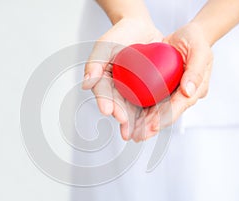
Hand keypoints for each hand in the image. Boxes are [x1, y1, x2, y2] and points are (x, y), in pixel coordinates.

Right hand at [82, 18, 162, 139]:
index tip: (108, 110)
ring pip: (132, 107)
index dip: (106, 102)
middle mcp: (116, 87)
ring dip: (134, 121)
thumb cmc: (121, 34)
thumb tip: (87, 82)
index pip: (103, 92)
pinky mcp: (145, 90)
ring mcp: (131, 90)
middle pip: (117, 104)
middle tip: (124, 124)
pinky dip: (149, 114)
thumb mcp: (105, 45)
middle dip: (121, 115)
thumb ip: (95, 62)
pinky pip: (147, 102)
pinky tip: (151, 123)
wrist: (142, 29)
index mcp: (103, 78)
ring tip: (136, 132)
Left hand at [131, 22, 212, 140]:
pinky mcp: (162, 87)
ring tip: (130, 132)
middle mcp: (182, 95)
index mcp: (194, 90)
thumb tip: (188, 91)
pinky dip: (140, 110)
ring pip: (156, 111)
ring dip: (144, 123)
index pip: (178, 107)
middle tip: (136, 136)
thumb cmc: (196, 41)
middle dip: (151, 127)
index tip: (152, 126)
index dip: (165, 118)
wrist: (189, 35)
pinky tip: (129, 117)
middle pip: (165, 114)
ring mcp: (171, 93)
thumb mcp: (200, 52)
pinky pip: (150, 101)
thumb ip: (196, 71)